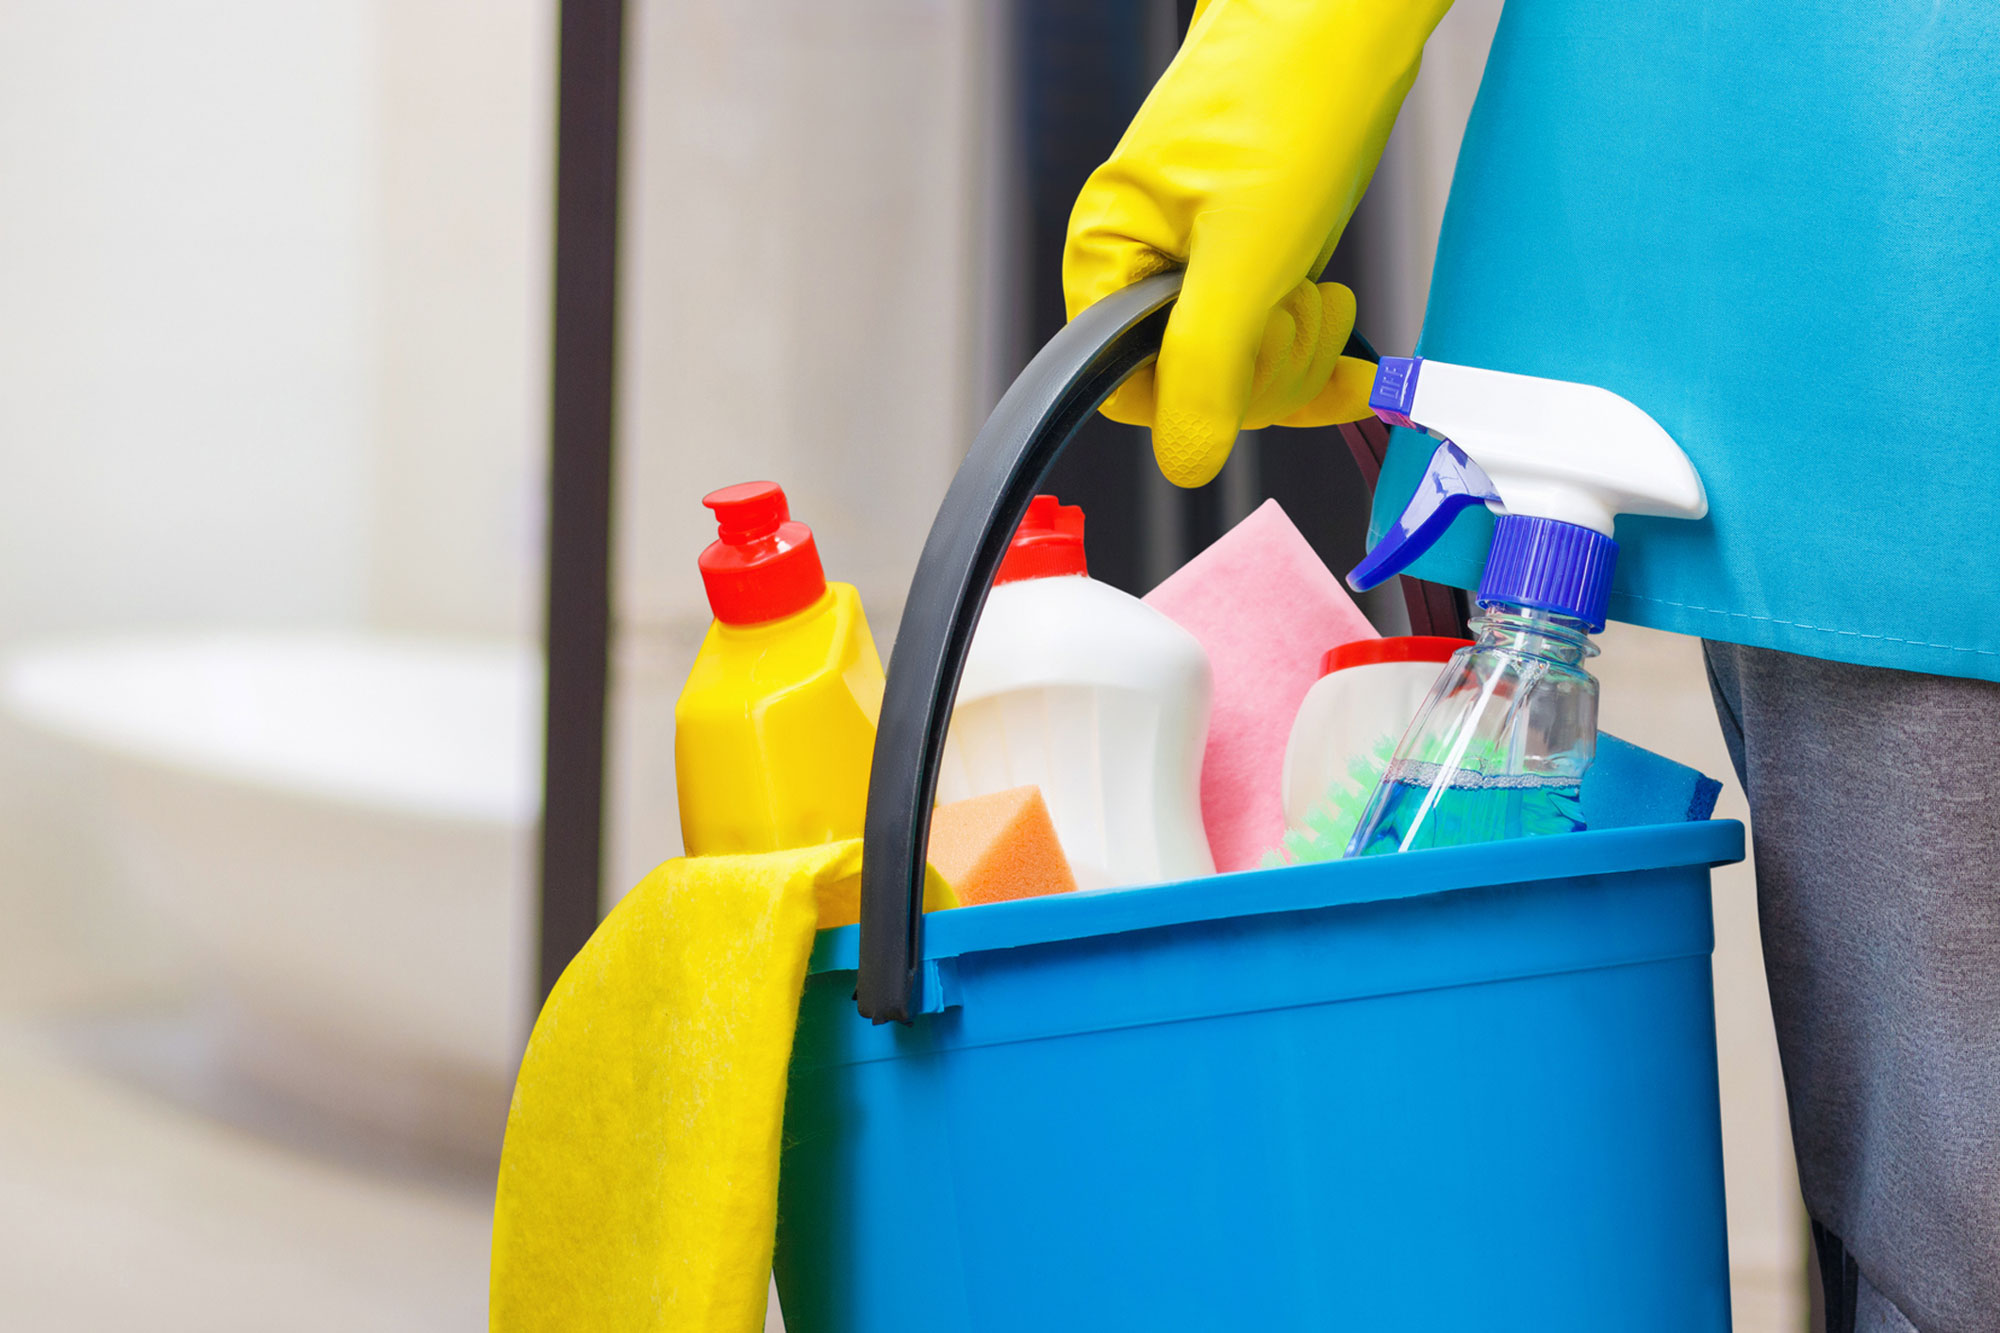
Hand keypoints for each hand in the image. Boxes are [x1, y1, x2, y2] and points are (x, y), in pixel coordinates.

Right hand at [1063, 0, 1451, 486]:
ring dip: (1300, 352)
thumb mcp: (1245, 248)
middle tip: (1295, 304)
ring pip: (1245, 373)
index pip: (1128, 388)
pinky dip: (1321, 362)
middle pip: (1195, 389)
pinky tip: (1358, 372)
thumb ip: (1207, 361)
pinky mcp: (1257, 260)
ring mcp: (1205, 266)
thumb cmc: (1286, 96)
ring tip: (1321, 291)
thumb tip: (1185, 460)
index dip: (1197, 394)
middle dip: (1265, 366)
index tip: (1248, 357)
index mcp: (1110, 258)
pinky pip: (1278, 345)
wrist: (1344, 18)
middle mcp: (1147, 267)